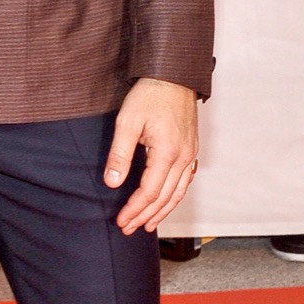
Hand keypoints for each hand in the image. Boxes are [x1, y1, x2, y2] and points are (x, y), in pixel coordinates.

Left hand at [103, 77, 198, 233]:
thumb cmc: (150, 95)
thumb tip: (112, 183)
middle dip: (146, 216)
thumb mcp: (127, 122)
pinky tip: (165, 202)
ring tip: (148, 225)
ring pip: (179, 192)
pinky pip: (185, 181)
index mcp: (168, 153)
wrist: (173, 75)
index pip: (150, 191)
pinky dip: (174, 196)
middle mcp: (184, 157)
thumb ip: (120, 155)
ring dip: (162, 211)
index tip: (121, 220)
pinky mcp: (191, 149)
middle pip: (165, 197)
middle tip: (130, 229)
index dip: (134, 209)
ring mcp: (190, 153)